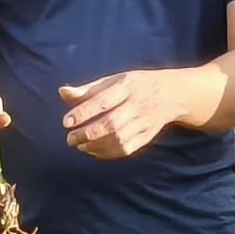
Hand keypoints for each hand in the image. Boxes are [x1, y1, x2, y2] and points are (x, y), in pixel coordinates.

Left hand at [58, 69, 192, 159]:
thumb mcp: (113, 80)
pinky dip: (108, 153)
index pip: (103, 101)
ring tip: (79, 145)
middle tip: (70, 138)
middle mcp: (138, 104)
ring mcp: (145, 122)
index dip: (83, 113)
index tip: (66, 122)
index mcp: (127, 86)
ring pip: (119, 139)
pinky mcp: (148, 136)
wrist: (172, 94)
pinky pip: (127, 149)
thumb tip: (62, 92)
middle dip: (87, 133)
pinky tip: (94, 151)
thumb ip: (88, 89)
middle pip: (111, 123)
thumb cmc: (135, 85)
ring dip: (96, 145)